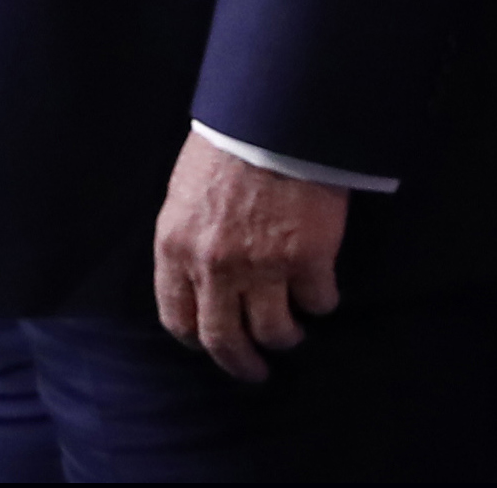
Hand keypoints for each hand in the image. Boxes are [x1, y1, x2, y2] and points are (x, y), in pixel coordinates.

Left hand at [152, 130, 347, 381]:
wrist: (270, 124)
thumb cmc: (222, 152)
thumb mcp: (183, 196)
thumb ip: (188, 241)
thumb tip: (197, 278)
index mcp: (175, 247)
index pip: (176, 316)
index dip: (195, 338)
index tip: (208, 345)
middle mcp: (214, 267)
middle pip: (223, 340)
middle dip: (240, 364)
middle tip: (254, 372)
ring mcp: (262, 268)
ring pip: (275, 332)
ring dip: (285, 336)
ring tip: (291, 331)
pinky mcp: (308, 262)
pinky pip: (318, 303)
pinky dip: (321, 302)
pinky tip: (320, 290)